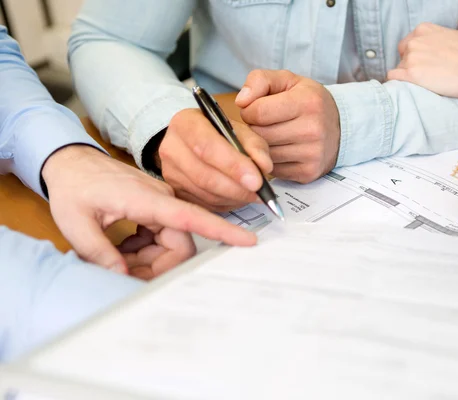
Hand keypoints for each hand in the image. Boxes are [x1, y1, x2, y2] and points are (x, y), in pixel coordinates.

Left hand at [42, 145, 255, 275]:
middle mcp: (161, 201)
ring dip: (148, 261)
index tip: (247, 241)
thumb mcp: (75, 222)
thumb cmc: (74, 187)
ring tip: (117, 259)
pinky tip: (123, 250)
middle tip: (123, 273)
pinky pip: (162, 239)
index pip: (191, 218)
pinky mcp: (156, 210)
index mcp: (147, 200)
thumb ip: (98, 251)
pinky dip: (145, 252)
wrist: (72, 163)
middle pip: (179, 245)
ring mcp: (160, 205)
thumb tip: (124, 276)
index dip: (221, 231)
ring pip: (170, 245)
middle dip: (158, 268)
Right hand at [159, 108, 272, 211]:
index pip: (207, 146)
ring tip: (254, 195)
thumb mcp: (239, 130)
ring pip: (205, 194)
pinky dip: (226, 204)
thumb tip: (264, 167)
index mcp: (185, 123)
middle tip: (259, 192)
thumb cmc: (219, 134)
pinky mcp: (175, 191)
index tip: (256, 180)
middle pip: (204, 175)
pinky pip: (203, 204)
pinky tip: (239, 198)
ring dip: (234, 198)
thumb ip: (254, 145)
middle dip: (237, 188)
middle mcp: (171, 147)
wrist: (193, 142)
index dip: (233, 166)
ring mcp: (169, 172)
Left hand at [235, 70, 340, 183]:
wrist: (341, 127)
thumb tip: (241, 101)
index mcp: (307, 102)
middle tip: (264, 123)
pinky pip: (273, 170)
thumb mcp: (287, 80)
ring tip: (273, 135)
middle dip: (254, 128)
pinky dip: (272, 160)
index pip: (258, 112)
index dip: (249, 111)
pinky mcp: (308, 172)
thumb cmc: (308, 101)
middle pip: (260, 135)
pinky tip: (281, 149)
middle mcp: (312, 129)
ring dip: (262, 146)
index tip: (256, 110)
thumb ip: (260, 80)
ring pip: (265, 154)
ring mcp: (312, 154)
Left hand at [387, 24, 457, 98]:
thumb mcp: (451, 38)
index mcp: (424, 29)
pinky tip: (413, 90)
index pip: (408, 45)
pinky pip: (393, 80)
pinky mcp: (412, 74)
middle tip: (429, 77)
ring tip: (429, 85)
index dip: (415, 57)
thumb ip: (434, 43)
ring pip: (399, 70)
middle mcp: (415, 41)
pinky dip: (399, 86)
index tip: (426, 66)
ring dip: (409, 79)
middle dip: (411, 67)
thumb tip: (428, 57)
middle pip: (402, 58)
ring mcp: (412, 57)